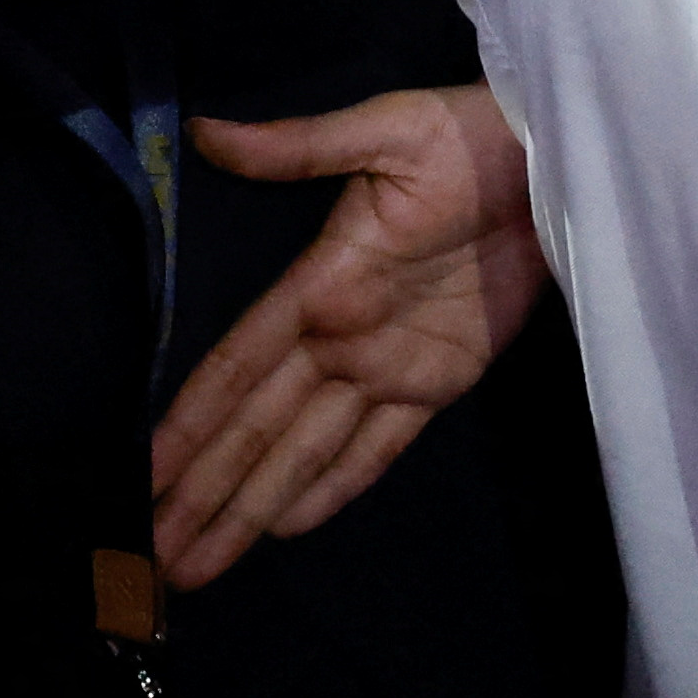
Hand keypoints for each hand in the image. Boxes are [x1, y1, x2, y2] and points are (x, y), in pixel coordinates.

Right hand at [149, 82, 542, 589]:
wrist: (558, 158)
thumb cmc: (472, 136)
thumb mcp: (390, 131)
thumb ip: (302, 147)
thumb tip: (206, 131)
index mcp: (318, 283)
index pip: (236, 368)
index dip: (189, 425)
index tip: (139, 478)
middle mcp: (338, 336)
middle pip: (259, 427)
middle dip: (203, 492)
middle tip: (149, 561)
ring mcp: (387, 363)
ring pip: (306, 449)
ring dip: (252, 506)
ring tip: (197, 566)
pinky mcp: (440, 379)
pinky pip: (381, 444)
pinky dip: (338, 484)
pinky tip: (287, 527)